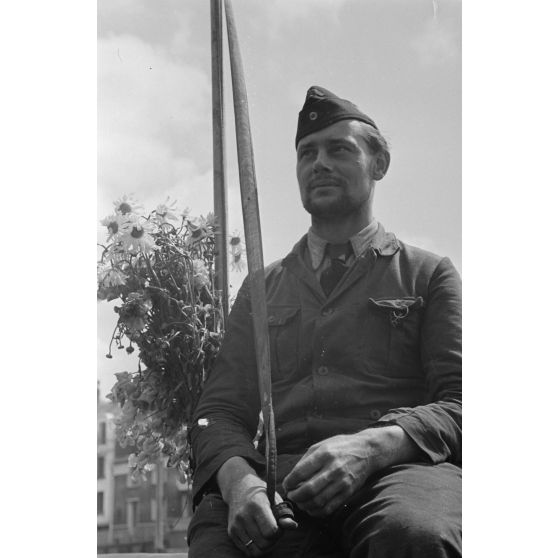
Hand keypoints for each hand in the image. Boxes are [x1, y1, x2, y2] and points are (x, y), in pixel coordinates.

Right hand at [217, 457, 296, 555]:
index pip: (270, 531)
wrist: (238, 488)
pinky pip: (247, 551)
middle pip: (264, 544)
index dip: (279, 532)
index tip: (279, 525)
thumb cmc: (261, 494)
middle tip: (274, 531)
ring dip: (264, 547)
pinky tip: (257, 535)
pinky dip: (255, 547)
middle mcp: (244, 516)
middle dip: (273, 540)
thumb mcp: (274, 498)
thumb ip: (284, 514)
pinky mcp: (231, 532)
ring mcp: (236, 525)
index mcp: (257, 505)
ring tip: (266, 535)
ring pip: (255, 551)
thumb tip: (293, 526)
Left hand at [282, 426, 418, 516]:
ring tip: (300, 502)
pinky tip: (312, 507)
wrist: (367, 451)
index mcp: (324, 454)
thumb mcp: (321, 445)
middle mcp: (333, 468)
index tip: (286, 485)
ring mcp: (342, 482)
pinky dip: (317, 511)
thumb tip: (292, 477)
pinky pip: (330, 507)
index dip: (289, 482)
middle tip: (291, 496)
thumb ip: (306, 460)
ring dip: (305, 505)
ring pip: (318, 501)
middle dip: (295, 496)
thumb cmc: (340, 446)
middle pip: (308, 489)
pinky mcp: (348, 492)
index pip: (300, 472)